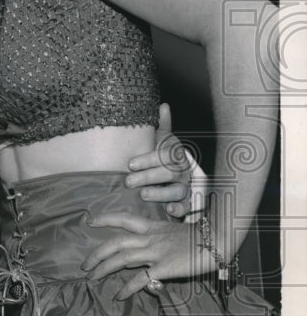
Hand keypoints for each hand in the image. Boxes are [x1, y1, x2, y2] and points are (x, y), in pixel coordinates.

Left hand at [80, 212, 215, 298]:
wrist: (218, 240)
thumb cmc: (202, 237)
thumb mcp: (175, 232)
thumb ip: (159, 238)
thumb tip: (147, 247)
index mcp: (153, 227)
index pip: (124, 219)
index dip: (105, 219)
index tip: (90, 221)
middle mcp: (150, 238)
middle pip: (115, 242)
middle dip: (97, 253)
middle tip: (84, 265)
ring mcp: (155, 252)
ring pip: (121, 258)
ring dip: (103, 268)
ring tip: (92, 277)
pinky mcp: (163, 267)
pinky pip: (140, 279)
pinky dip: (127, 287)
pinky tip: (118, 295)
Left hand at [124, 103, 193, 217]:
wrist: (170, 173)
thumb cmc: (159, 155)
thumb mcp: (160, 139)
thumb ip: (161, 125)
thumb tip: (163, 105)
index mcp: (175, 153)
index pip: (165, 155)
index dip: (148, 159)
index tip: (130, 164)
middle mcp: (182, 170)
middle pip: (169, 173)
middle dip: (148, 176)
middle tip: (128, 181)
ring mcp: (185, 186)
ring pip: (177, 190)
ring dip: (160, 193)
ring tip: (143, 195)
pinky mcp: (185, 202)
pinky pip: (186, 207)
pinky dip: (179, 209)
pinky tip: (169, 210)